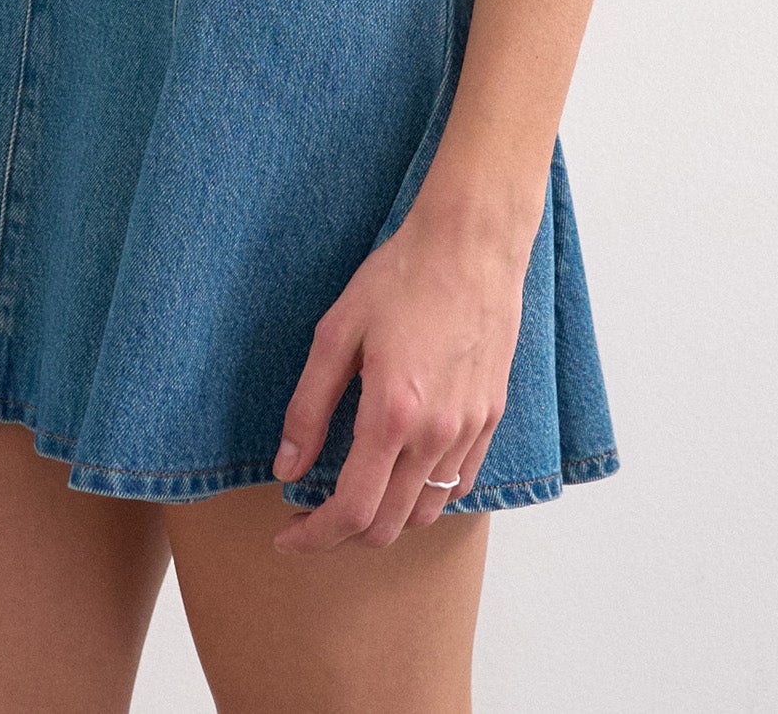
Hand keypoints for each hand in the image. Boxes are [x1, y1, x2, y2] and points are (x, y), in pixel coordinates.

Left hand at [269, 196, 530, 550]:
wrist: (472, 242)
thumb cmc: (402, 276)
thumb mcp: (337, 333)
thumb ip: (309, 407)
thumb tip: (287, 467)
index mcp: (393, 414)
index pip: (352, 512)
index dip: (313, 536)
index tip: (286, 536)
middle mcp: (437, 433)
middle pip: (389, 526)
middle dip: (342, 536)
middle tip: (310, 516)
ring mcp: (471, 427)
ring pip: (425, 511)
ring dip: (386, 520)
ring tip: (356, 495)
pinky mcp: (491, 415)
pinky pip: (459, 482)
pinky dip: (425, 495)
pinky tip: (400, 471)